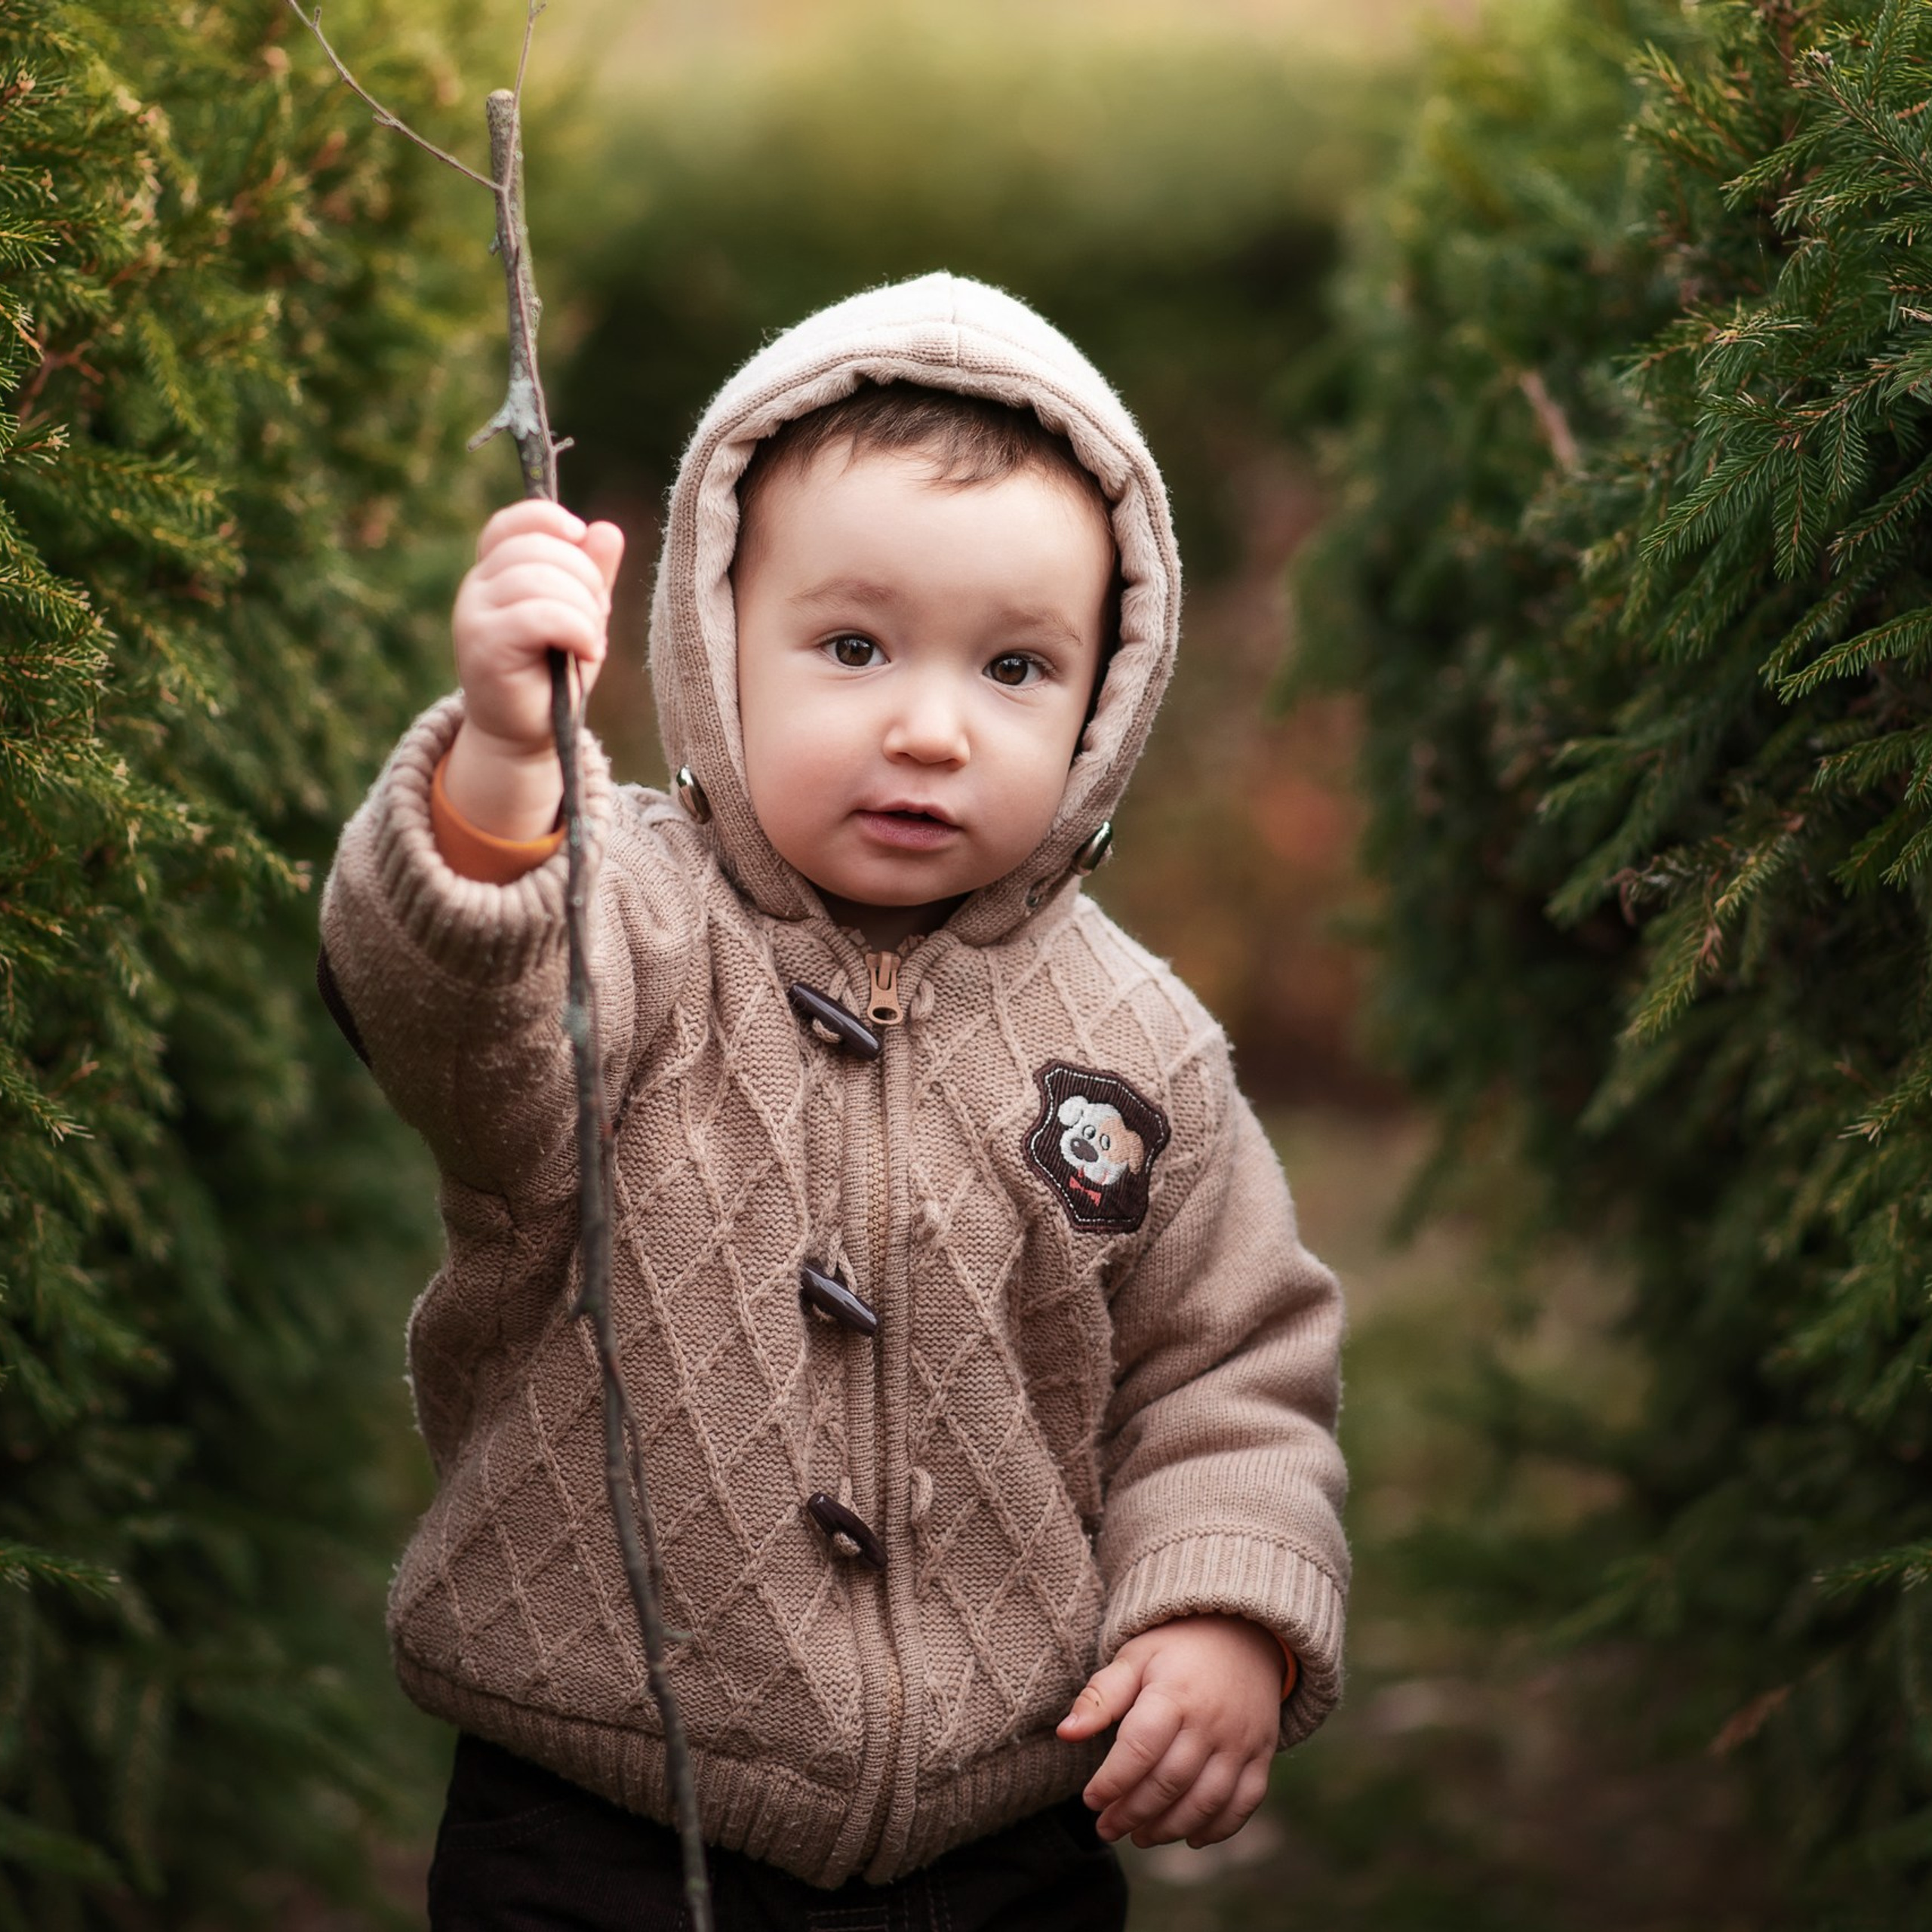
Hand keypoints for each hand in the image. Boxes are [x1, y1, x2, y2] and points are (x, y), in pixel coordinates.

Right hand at [446, 501, 624, 837]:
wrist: (524, 734)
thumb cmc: (552, 674)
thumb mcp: (579, 615)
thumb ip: (590, 574)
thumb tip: (605, 530)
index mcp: (495, 572)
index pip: (512, 522)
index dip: (549, 519)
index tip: (580, 537)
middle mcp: (477, 587)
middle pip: (537, 549)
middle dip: (585, 578)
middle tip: (596, 617)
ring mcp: (474, 615)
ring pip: (540, 580)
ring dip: (584, 609)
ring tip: (590, 640)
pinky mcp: (484, 645)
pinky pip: (540, 615)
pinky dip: (578, 630)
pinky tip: (590, 652)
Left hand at [1056, 1614, 1281, 1848]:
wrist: (1242, 1632)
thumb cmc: (1176, 1649)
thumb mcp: (1134, 1657)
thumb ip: (1100, 1696)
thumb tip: (1066, 1733)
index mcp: (1174, 1694)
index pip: (1139, 1749)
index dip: (1111, 1782)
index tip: (1089, 1800)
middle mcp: (1211, 1722)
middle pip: (1169, 1782)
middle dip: (1132, 1813)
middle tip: (1106, 1827)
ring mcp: (1241, 1741)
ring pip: (1205, 1801)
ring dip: (1169, 1828)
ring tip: (1140, 1836)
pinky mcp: (1262, 1754)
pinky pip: (1245, 1802)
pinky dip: (1219, 1828)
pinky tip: (1190, 1837)